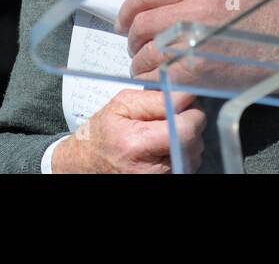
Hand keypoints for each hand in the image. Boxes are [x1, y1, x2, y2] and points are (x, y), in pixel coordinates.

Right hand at [52, 89, 204, 172]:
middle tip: (175, 117)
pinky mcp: (164, 183)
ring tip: (164, 135)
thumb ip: (155, 98)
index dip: (192, 113)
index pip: (186, 129)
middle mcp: (149, 169)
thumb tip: (186, 95)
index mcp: (136, 143)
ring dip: (186, 141)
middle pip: (194, 143)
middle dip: (190, 125)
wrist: (85, 165)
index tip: (187, 105)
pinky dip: (180, 154)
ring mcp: (158, 180)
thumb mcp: (121, 105)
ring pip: (193, 155)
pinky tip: (163, 149)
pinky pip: (186, 166)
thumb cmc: (101, 134)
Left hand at [117, 0, 278, 94]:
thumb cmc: (264, 20)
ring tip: (147, 66)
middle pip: (142, 23)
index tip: (124, 20)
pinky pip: (159, 76)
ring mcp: (193, 42)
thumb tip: (154, 10)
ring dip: (140, 62)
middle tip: (135, 46)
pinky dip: (154, 80)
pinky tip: (161, 80)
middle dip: (132, 38)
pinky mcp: (196, 71)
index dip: (129, 8)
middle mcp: (194, 10)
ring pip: (145, 53)